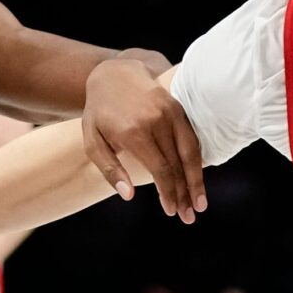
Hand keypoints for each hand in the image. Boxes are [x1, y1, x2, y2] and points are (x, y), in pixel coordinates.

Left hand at [82, 57, 204, 221]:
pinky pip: (192, 138)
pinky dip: (197, 161)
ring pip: (190, 152)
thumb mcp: (93, 141)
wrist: (113, 74)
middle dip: (185, 194)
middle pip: (178, 165)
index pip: (160, 169)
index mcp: (134, 132)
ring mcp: (170, 111)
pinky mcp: (178, 107)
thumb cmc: (100, 113)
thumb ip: (109, 169)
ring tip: (200, 204)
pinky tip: (198, 179)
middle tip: (189, 217)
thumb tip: (129, 196)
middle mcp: (156, 120)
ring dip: (196, 181)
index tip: (171, 211)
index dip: (169, 192)